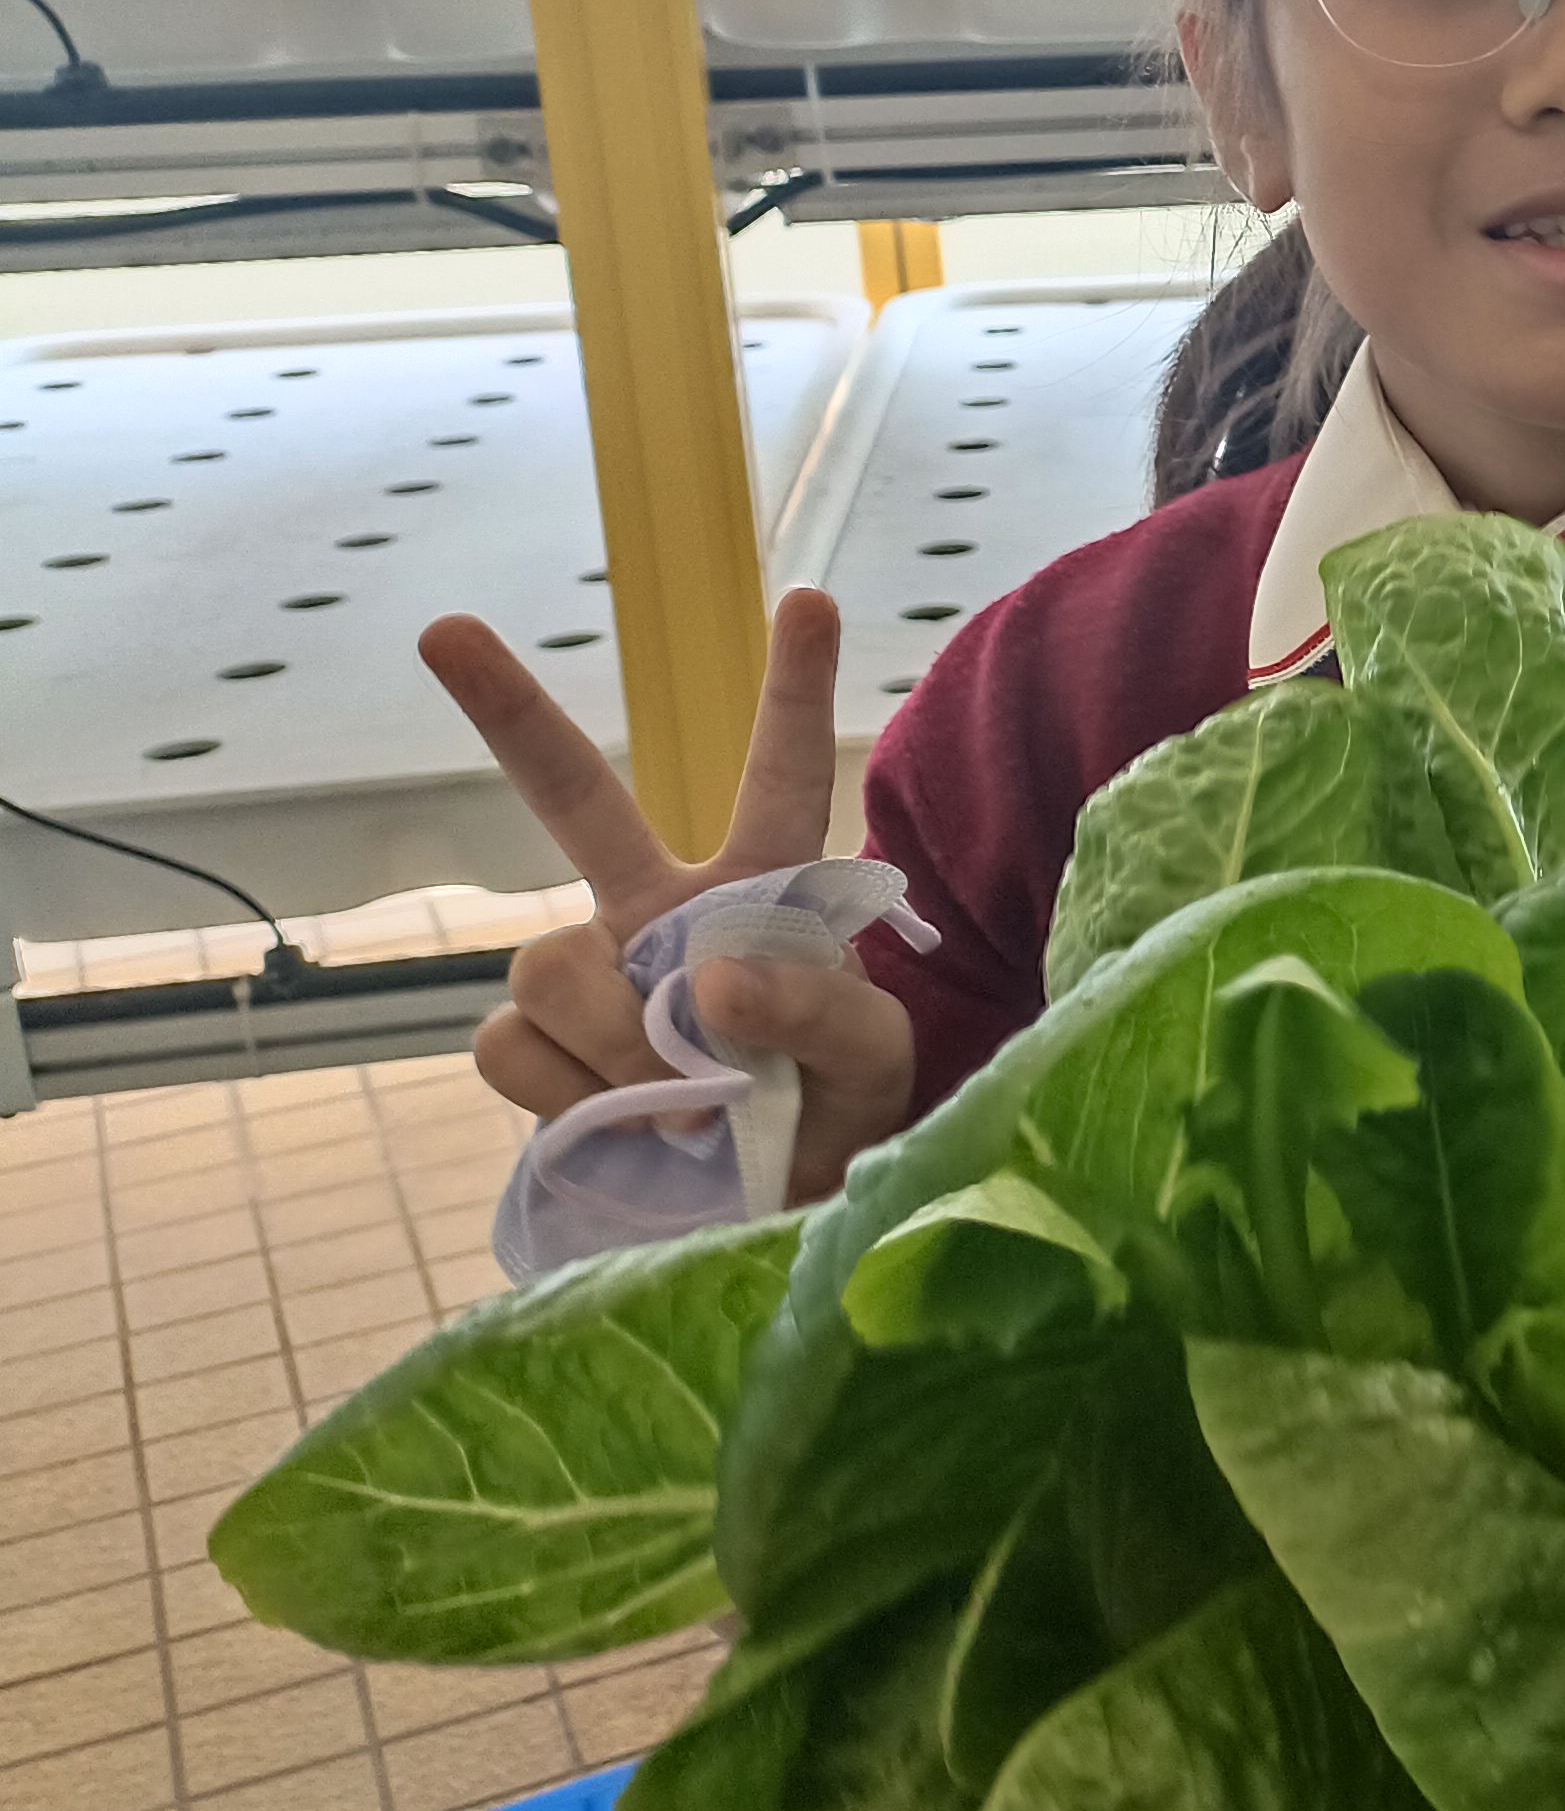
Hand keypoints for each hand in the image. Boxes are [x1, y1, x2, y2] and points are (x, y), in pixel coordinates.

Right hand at [423, 587, 917, 1202]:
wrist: (769, 1213)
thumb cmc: (839, 1114)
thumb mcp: (875, 1061)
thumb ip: (820, 1011)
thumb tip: (712, 979)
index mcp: (762, 889)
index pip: (779, 776)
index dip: (791, 688)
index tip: (808, 597)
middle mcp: (658, 913)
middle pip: (570, 796)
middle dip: (505, 710)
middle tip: (443, 629)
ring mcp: (588, 978)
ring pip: (546, 963)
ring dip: (615, 1041)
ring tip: (685, 1100)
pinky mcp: (534, 1052)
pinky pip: (512, 1047)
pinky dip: (571, 1093)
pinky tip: (623, 1122)